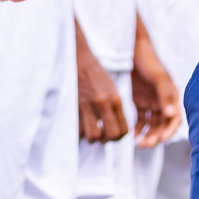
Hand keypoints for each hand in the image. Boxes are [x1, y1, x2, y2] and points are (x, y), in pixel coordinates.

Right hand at [75, 28, 127, 142]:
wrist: (78, 57)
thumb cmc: (96, 72)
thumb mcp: (111, 86)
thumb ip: (115, 105)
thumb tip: (117, 127)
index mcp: (116, 98)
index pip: (124, 129)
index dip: (119, 137)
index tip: (113, 135)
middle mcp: (103, 103)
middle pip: (110, 136)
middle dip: (107, 141)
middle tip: (102, 136)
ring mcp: (88, 105)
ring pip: (93, 136)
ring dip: (91, 138)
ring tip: (90, 131)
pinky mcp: (74, 105)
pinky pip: (78, 129)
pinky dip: (79, 131)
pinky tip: (80, 125)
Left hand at [131, 30, 180, 148]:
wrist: (132, 50)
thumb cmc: (149, 62)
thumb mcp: (158, 78)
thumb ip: (165, 96)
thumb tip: (171, 115)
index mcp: (172, 96)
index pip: (175, 119)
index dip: (170, 130)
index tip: (162, 140)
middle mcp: (163, 102)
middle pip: (163, 125)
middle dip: (156, 136)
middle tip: (146, 145)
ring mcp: (151, 103)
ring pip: (152, 125)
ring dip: (148, 135)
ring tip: (139, 144)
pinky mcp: (140, 102)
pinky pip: (141, 120)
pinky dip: (138, 129)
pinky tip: (133, 136)